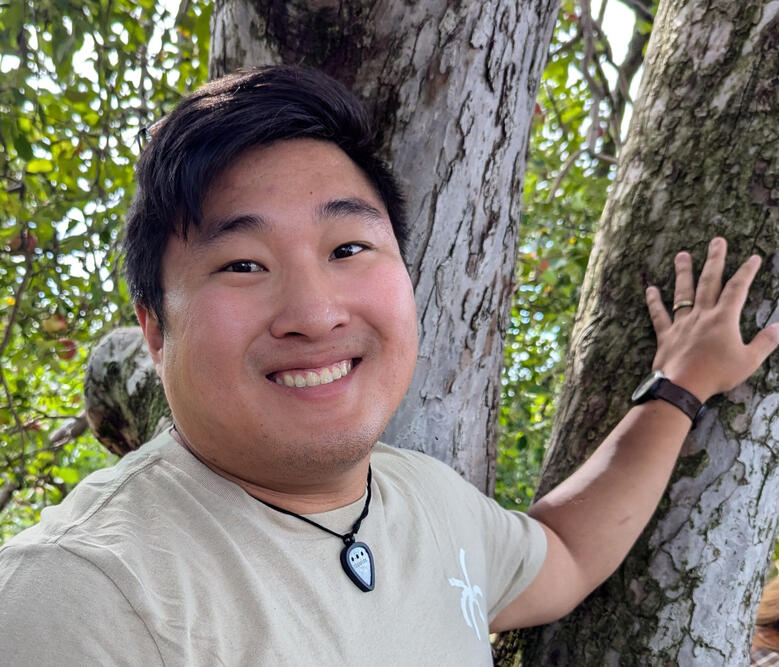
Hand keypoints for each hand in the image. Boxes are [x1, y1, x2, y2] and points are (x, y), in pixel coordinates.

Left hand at [645, 237, 778, 402]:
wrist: (683, 386)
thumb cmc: (717, 374)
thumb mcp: (749, 360)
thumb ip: (766, 342)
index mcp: (723, 319)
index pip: (738, 288)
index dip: (747, 272)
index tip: (753, 257)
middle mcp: (701, 315)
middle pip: (709, 282)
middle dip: (715, 260)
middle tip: (717, 241)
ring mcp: (681, 323)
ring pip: (682, 293)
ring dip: (683, 273)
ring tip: (682, 255)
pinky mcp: (665, 335)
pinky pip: (659, 315)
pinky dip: (654, 302)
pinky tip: (650, 289)